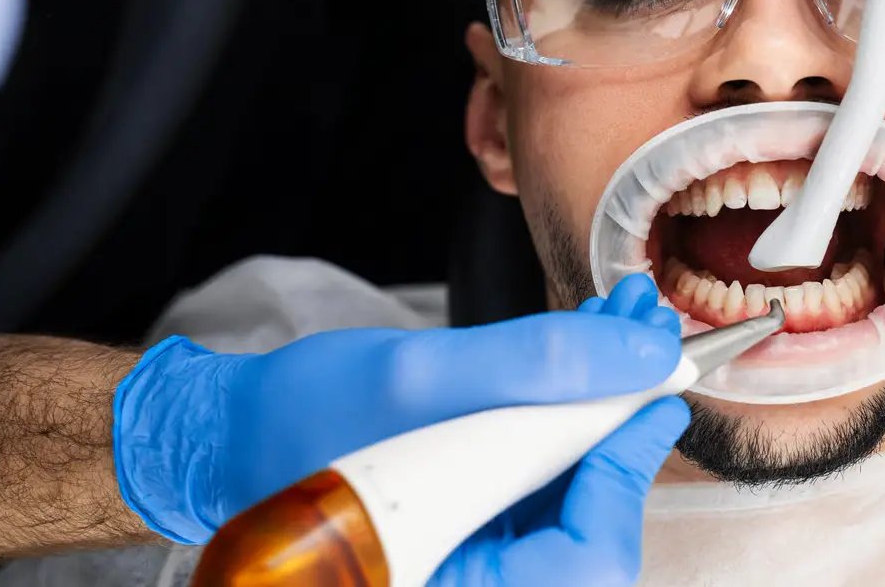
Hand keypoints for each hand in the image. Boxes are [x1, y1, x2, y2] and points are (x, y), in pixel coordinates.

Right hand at [112, 274, 684, 569]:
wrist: (227, 434)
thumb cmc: (295, 417)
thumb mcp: (417, 375)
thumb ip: (535, 366)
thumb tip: (643, 352)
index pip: (582, 562)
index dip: (627, 473)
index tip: (656, 390)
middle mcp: (469, 585)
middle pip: (586, 534)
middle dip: (621, 426)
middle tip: (645, 335)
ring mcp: (473, 567)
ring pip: (572, 504)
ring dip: (602, 410)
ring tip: (620, 324)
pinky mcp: (473, 537)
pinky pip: (542, 490)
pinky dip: (566, 419)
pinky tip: (582, 353)